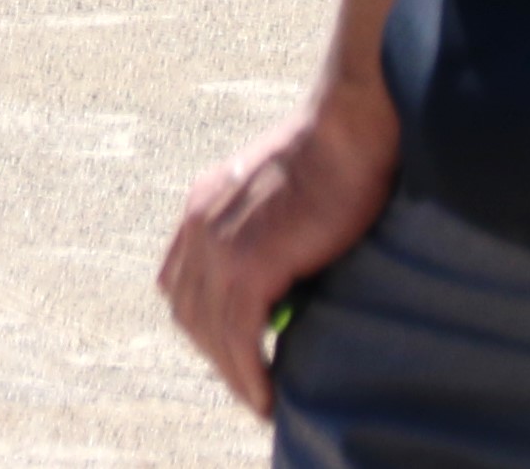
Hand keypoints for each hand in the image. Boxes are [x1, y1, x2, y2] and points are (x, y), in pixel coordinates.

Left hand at [158, 78, 399, 416]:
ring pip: (210, 331)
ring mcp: (221, 244)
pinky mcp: (251, 262)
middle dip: (216, 355)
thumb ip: (268, 221)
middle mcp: (200, 224)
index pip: (181, 279)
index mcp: (203, 204)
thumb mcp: (280, 187)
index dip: (203, 320)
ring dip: (233, 374)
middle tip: (252, 386)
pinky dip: (249, 372)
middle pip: (189, 311)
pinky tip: (267, 395)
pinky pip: (239, 335)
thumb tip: (287, 258)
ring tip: (262, 402)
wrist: (348, 127)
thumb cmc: (334, 152)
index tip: (234, 348)